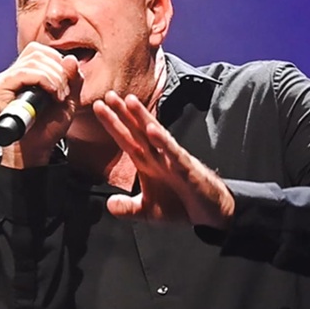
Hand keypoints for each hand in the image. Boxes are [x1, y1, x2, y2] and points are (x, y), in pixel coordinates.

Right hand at [0, 43, 81, 167]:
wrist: (35, 151)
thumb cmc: (48, 130)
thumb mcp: (68, 101)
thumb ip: (72, 79)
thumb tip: (70, 58)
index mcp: (21, 75)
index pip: (38, 51)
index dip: (57, 61)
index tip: (66, 84)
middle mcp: (8, 76)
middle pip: (36, 53)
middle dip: (58, 70)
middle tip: (64, 93)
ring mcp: (0, 82)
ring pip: (32, 61)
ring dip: (53, 77)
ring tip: (59, 97)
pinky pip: (23, 73)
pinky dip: (43, 80)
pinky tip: (52, 95)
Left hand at [93, 91, 234, 228]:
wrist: (210, 214)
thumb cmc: (181, 205)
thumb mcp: (148, 211)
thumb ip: (128, 208)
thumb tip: (109, 205)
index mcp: (148, 163)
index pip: (126, 139)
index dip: (113, 124)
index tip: (98, 107)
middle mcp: (159, 157)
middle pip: (138, 130)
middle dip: (123, 113)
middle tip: (108, 94)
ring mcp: (173, 160)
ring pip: (155, 135)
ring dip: (143, 117)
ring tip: (129, 101)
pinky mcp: (187, 169)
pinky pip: (174, 153)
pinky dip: (163, 142)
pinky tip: (152, 130)